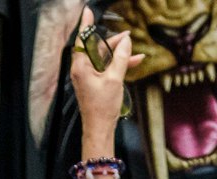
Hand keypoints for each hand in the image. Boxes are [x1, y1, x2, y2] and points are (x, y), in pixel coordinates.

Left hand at [69, 6, 140, 149]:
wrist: (99, 129)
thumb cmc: (103, 107)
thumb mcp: (114, 79)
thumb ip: (121, 58)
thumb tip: (125, 42)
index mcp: (81, 67)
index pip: (83, 40)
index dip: (86, 25)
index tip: (88, 11)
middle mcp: (82, 70)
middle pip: (96, 48)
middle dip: (112, 42)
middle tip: (127, 35)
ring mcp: (88, 76)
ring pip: (103, 58)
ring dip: (119, 54)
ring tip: (133, 48)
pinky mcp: (95, 83)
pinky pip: (107, 68)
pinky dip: (119, 64)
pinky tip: (134, 60)